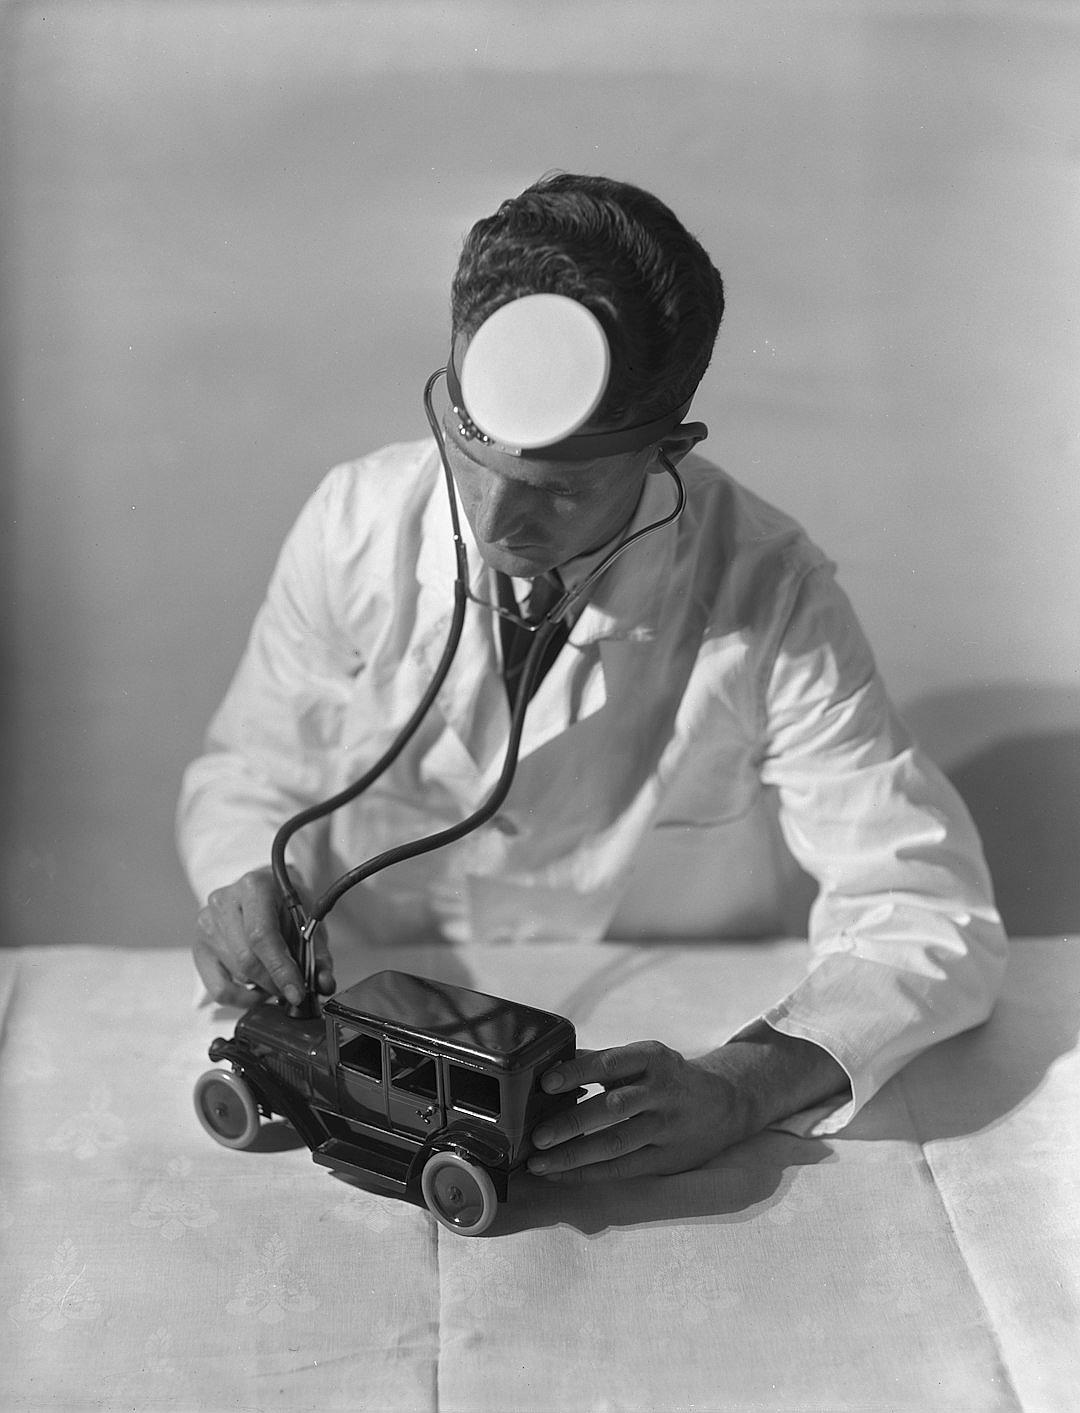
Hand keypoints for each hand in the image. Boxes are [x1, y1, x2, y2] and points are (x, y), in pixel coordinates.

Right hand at [193, 866, 333, 1006]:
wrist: (263, 890)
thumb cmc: (286, 904)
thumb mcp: (309, 920)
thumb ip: (318, 953)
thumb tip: (323, 983)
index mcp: (254, 887)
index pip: (262, 936)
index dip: (280, 969)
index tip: (296, 993)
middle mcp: (223, 902)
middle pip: (247, 959)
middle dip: (274, 982)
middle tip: (292, 988)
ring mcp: (206, 924)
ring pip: (236, 974)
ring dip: (262, 987)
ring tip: (277, 978)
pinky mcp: (199, 947)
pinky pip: (218, 989)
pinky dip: (241, 998)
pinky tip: (256, 989)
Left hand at [528, 1031, 847, 1183]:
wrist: (727, 1103)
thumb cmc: (668, 1077)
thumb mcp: (644, 1058)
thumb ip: (602, 1062)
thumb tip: (551, 1066)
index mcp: (652, 1058)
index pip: (610, 1063)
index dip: (578, 1072)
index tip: (546, 1083)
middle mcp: (662, 1091)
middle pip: (614, 1108)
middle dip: (573, 1123)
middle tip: (537, 1136)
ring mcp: (667, 1127)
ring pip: (617, 1144)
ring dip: (575, 1156)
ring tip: (540, 1164)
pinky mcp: (669, 1158)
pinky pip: (625, 1168)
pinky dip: (591, 1173)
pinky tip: (563, 1175)